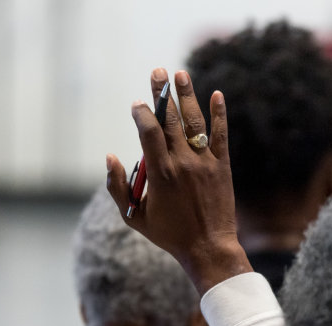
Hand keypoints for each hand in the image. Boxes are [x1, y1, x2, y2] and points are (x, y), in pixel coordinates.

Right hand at [104, 68, 250, 292]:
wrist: (208, 248)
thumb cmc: (168, 234)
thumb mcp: (133, 217)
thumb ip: (117, 186)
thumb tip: (109, 156)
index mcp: (160, 174)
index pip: (148, 132)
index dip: (141, 114)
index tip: (137, 103)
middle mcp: (182, 163)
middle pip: (170, 120)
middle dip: (162, 94)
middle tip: (157, 71)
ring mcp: (204, 162)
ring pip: (194, 122)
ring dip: (187, 95)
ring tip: (180, 73)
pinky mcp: (222, 166)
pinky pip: (221, 135)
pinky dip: (219, 114)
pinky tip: (217, 94)